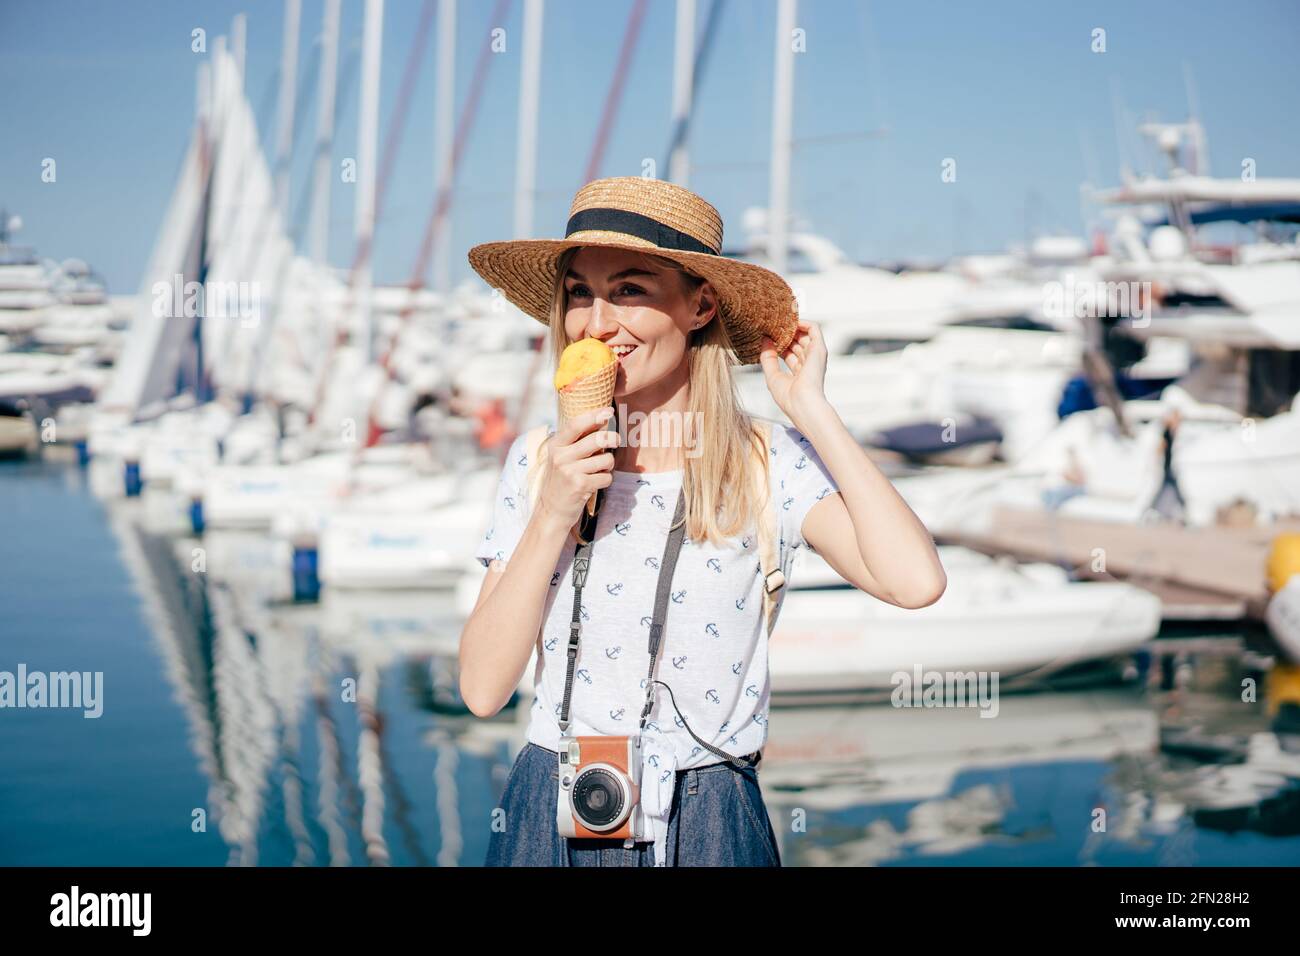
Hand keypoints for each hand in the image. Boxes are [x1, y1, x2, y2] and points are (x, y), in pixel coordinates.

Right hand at [536, 406, 618, 531]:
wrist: (551, 511)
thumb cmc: (561, 481)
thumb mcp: (561, 458)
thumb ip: (576, 442)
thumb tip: (602, 424)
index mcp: (556, 446)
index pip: (575, 424)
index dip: (594, 416)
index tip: (609, 411)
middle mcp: (561, 457)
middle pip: (597, 439)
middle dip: (612, 439)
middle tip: (616, 441)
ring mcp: (570, 471)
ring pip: (605, 459)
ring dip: (608, 464)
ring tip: (599, 470)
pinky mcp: (580, 486)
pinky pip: (606, 477)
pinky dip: (605, 480)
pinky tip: (595, 484)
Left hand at [759, 319, 828, 423]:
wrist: (803, 404)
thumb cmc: (789, 397)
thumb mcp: (772, 375)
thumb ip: (768, 357)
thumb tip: (765, 340)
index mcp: (799, 373)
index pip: (788, 352)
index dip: (778, 343)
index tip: (765, 336)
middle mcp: (808, 363)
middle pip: (796, 342)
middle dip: (784, 333)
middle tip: (769, 325)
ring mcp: (815, 356)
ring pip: (804, 334)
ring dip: (792, 326)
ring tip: (777, 319)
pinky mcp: (819, 348)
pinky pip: (813, 328)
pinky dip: (802, 322)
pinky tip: (789, 320)